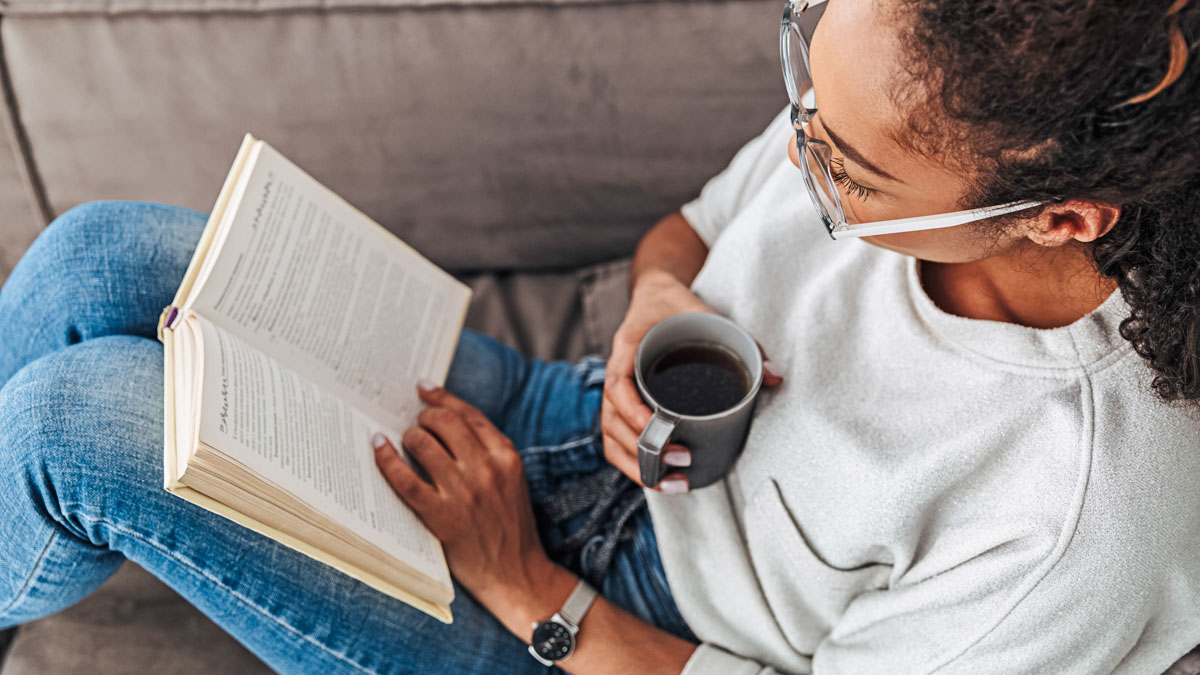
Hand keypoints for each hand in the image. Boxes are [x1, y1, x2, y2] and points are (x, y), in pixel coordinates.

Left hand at [372, 382, 554, 611]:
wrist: (516, 573)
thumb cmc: (510, 527)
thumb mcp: (512, 481)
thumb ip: (489, 453)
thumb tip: (447, 425)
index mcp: (506, 456)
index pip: (469, 414)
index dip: (442, 398)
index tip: (423, 388)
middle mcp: (486, 468)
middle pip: (444, 423)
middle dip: (424, 417)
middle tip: (414, 423)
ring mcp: (463, 492)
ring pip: (423, 443)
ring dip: (407, 436)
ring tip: (402, 441)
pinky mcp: (442, 516)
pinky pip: (405, 479)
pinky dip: (387, 459)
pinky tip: (378, 447)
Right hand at [602, 268, 784, 491]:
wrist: (654, 296)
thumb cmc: (676, 307)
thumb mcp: (705, 313)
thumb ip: (741, 341)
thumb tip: (774, 376)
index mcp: (627, 348)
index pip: (618, 385)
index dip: (633, 412)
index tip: (660, 428)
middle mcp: (615, 372)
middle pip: (611, 421)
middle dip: (643, 448)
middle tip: (681, 459)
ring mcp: (616, 392)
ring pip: (610, 436)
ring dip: (636, 463)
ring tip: (670, 482)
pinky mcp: (623, 406)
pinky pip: (615, 439)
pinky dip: (631, 462)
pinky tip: (656, 478)